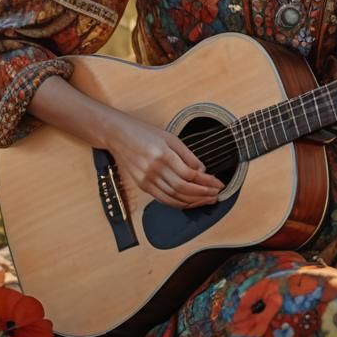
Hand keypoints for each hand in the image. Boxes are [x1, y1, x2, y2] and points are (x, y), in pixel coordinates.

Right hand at [103, 111, 224, 209]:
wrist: (118, 135)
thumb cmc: (145, 133)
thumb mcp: (170, 138)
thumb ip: (187, 155)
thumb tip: (202, 170)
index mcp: (163, 154)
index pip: (189, 174)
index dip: (206, 181)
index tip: (218, 183)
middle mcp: (154, 169)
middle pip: (183, 188)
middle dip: (202, 194)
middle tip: (216, 194)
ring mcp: (146, 179)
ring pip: (174, 197)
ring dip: (193, 201)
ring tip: (207, 199)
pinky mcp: (142, 185)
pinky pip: (163, 199)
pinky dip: (178, 203)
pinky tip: (189, 202)